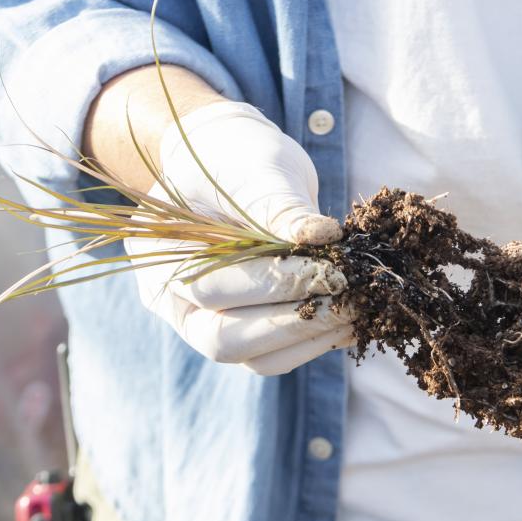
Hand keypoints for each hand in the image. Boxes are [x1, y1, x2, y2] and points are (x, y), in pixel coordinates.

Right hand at [124, 101, 355, 374]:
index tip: (330, 267)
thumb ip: (280, 206)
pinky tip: (359, 317)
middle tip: (351, 297)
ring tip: (361, 309)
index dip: (275, 284)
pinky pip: (281, 353)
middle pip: (226, 341)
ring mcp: (212, 323)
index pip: (212, 292)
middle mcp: (177, 304)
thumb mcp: (256, 170)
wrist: (234, 163)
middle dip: (295, 322)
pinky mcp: (251, 329)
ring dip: (313, 338)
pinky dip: (320, 340)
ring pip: (258, 359)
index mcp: (161, 261)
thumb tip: (323, 235)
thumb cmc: (236, 161)